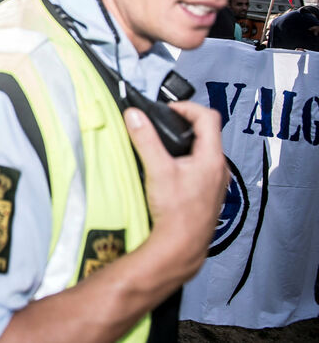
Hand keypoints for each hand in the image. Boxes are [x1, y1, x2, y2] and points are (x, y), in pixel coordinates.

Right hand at [125, 101, 227, 278]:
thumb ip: (145, 139)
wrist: (182, 246)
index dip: (187, 108)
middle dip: (185, 124)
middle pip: (208, 133)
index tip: (168, 110)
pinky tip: (172, 171)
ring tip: (166, 146)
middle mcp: (219, 169)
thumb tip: (135, 116)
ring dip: (187, 143)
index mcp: (212, 158)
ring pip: (206, 151)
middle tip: (165, 124)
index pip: (208, 117)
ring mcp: (216, 183)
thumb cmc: (176, 213)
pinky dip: (189, 161)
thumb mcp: (157, 169)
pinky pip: (203, 168)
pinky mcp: (209, 194)